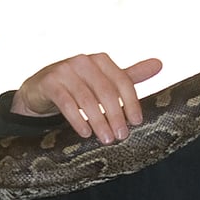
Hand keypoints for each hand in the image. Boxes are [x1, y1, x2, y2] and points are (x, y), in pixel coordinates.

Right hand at [11, 54, 161, 143]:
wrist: (40, 90)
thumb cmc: (78, 86)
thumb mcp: (104, 81)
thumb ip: (129, 76)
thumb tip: (160, 64)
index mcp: (100, 60)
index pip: (122, 80)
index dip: (131, 102)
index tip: (137, 122)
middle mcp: (83, 61)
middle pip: (105, 91)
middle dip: (115, 115)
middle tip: (121, 136)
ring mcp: (64, 70)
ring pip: (87, 99)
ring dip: (98, 121)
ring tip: (106, 139)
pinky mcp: (49, 82)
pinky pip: (66, 103)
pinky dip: (77, 119)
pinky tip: (85, 133)